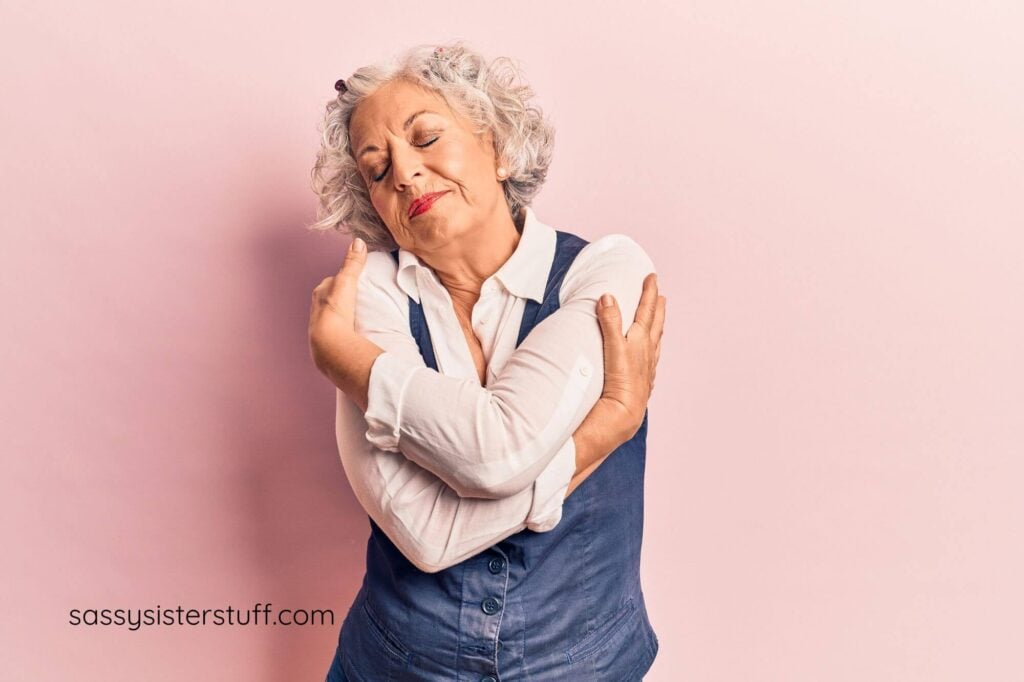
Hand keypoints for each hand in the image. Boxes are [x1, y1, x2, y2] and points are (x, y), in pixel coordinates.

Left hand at [308, 237, 368, 379]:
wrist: (330, 342)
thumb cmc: (336, 310)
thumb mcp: (347, 281)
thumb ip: (353, 263)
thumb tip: (359, 241)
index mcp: (320, 293)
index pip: (331, 282)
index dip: (342, 281)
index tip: (354, 283)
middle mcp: (316, 308)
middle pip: (330, 299)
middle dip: (340, 299)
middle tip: (356, 301)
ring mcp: (320, 325)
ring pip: (332, 316)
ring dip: (341, 316)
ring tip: (356, 318)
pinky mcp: (326, 341)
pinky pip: (336, 332)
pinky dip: (342, 330)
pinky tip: (351, 333)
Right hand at [583, 273, 666, 452]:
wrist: (625, 414)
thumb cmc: (620, 381)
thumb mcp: (613, 347)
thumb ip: (610, 322)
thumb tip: (608, 297)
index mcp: (641, 340)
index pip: (646, 310)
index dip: (648, 292)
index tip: (652, 276)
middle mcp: (648, 351)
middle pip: (655, 323)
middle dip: (657, 306)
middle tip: (660, 293)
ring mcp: (647, 366)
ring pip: (656, 340)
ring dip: (657, 325)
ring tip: (659, 317)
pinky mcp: (643, 380)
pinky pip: (652, 357)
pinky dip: (652, 348)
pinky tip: (650, 353)